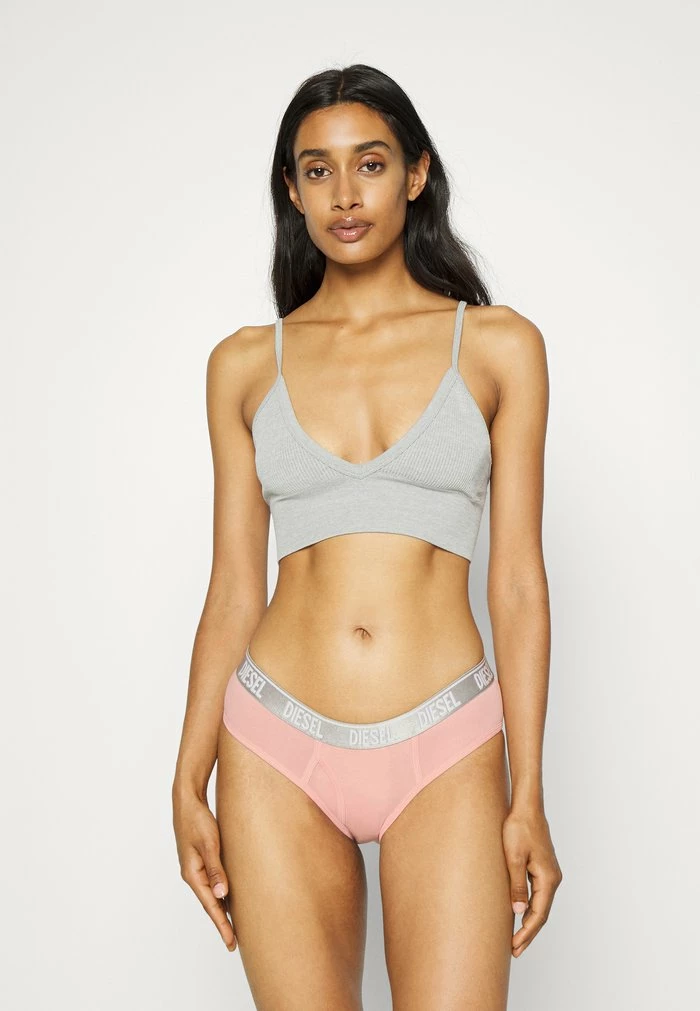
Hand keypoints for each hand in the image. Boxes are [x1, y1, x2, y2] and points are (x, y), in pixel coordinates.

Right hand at [172, 786, 236, 951]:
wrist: (187, 801)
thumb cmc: (197, 820)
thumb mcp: (209, 844)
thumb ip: (215, 869)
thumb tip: (222, 895)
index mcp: (192, 874)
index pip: (210, 906)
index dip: (221, 925)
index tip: (231, 943)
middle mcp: (192, 874)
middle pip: (210, 904)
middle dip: (222, 923)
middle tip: (234, 943)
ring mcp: (196, 868)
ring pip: (211, 894)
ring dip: (221, 910)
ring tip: (233, 926)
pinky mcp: (201, 860)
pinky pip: (212, 882)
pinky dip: (220, 894)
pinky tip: (228, 898)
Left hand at [502, 804, 562, 957]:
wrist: (526, 807)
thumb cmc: (518, 828)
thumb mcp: (513, 858)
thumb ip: (516, 886)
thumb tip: (517, 912)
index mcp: (548, 878)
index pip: (538, 914)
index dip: (526, 933)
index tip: (515, 947)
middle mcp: (553, 878)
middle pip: (541, 913)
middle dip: (528, 933)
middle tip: (515, 951)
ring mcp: (549, 873)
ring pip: (540, 904)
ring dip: (529, 921)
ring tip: (516, 938)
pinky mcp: (543, 867)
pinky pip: (538, 894)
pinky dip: (530, 907)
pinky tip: (519, 914)